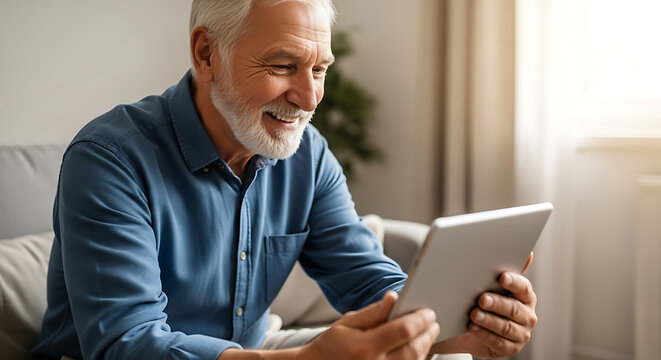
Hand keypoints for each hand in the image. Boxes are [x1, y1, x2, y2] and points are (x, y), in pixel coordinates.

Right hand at [302, 291, 439, 359]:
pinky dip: (415, 359)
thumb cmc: (330, 346)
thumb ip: (373, 312)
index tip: (428, 312)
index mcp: (364, 347)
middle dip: (427, 334)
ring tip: (427, 333)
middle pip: (413, 349)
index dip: (420, 320)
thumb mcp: (346, 323)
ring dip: (424, 347)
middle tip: (432, 322)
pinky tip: (416, 348)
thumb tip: (393, 298)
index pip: (402, 331)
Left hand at [431, 254, 537, 357]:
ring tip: (474, 314)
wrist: (470, 328)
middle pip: (515, 309)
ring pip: (506, 327)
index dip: (514, 282)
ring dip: (489, 320)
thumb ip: (504, 268)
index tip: (502, 277)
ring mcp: (521, 334)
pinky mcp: (510, 348)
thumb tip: (527, 253)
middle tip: (482, 298)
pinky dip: (484, 334)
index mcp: (525, 296)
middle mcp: (527, 315)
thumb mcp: (491, 285)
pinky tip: (473, 327)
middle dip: (497, 303)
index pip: (524, 288)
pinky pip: (499, 342)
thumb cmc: (484, 302)